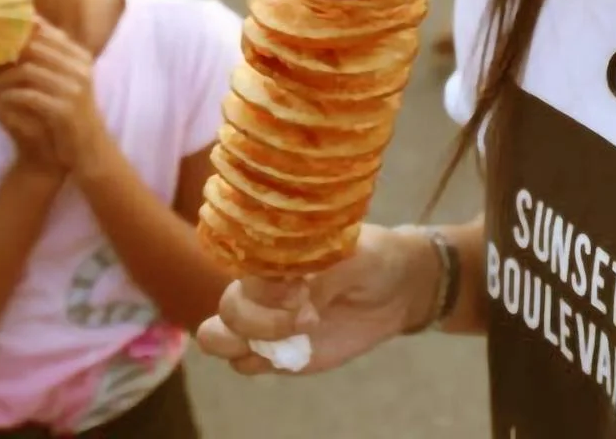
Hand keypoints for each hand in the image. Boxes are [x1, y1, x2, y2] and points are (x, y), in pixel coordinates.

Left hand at [0, 21, 107, 176]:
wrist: (87, 147)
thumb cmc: (71, 110)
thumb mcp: (66, 79)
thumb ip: (49, 57)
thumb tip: (23, 33)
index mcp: (81, 57)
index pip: (48, 33)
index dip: (21, 31)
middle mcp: (80, 69)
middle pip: (36, 47)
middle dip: (9, 52)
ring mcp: (74, 89)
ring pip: (29, 70)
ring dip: (6, 76)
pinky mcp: (64, 110)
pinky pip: (30, 96)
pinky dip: (12, 96)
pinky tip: (2, 99)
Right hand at [196, 224, 435, 374]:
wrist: (398, 288)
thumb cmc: (374, 257)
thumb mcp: (358, 256)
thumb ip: (325, 273)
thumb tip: (302, 296)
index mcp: (272, 252)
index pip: (241, 269)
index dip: (264, 285)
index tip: (302, 288)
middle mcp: (261, 286)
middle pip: (227, 307)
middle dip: (259, 318)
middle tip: (306, 315)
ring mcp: (264, 321)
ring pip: (217, 337)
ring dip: (245, 341)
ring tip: (293, 334)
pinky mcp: (276, 351)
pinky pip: (243, 363)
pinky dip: (260, 361)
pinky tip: (298, 350)